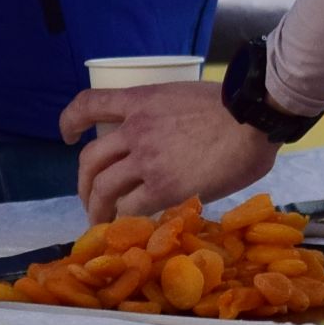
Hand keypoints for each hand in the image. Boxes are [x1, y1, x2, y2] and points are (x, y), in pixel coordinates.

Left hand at [60, 83, 277, 219]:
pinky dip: (124, 219)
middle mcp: (135, 130)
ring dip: (96, 208)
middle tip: (90, 196)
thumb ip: (170, 119)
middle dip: (83, 181)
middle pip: (90, 158)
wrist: (254, 117)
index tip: (68, 135)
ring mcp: (146, 160)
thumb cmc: (238, 104)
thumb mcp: (188, 98)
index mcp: (141, 102)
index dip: (70, 121)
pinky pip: (129, 208)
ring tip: (101, 221)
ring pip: (102, 188)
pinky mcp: (162, 187)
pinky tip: (128, 226)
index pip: (88, 104)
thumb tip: (177, 142)